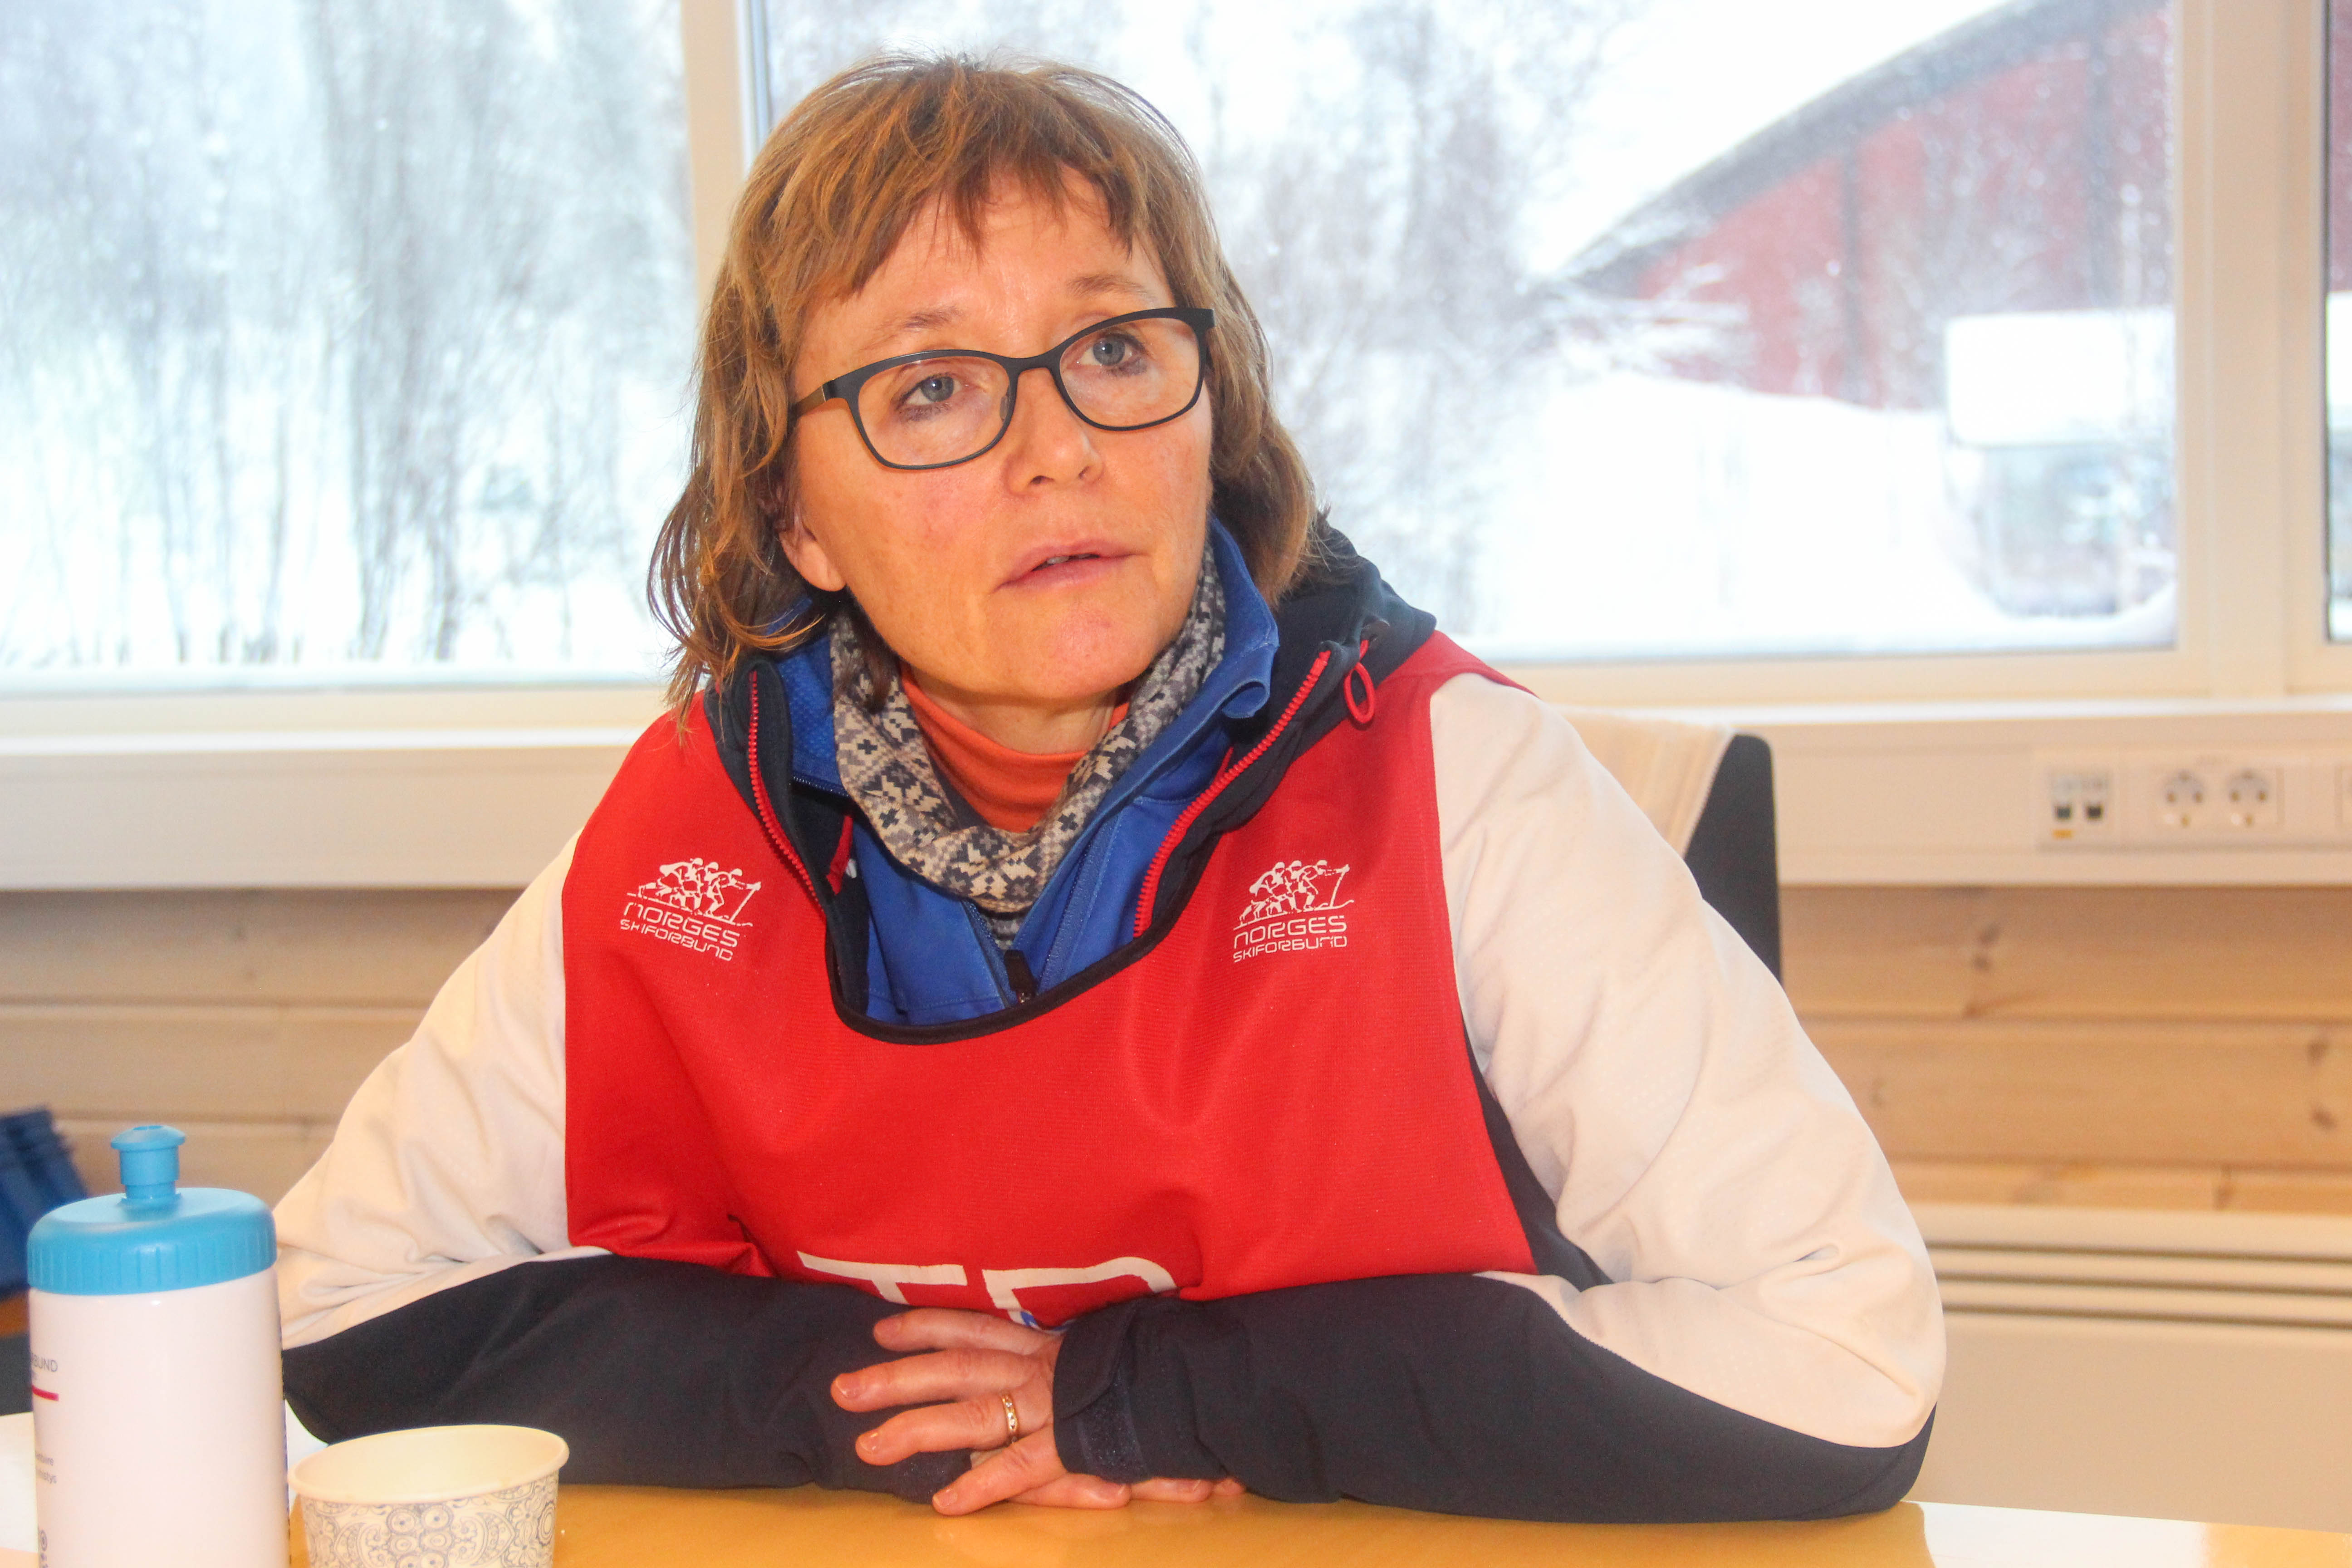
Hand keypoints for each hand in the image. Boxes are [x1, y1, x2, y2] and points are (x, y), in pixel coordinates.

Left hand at [831, 1307, 1243, 1513]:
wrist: (1205, 1379)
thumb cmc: (1159, 1366)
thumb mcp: (1107, 1350)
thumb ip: (1070, 1361)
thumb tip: (1035, 1362)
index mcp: (1047, 1345)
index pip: (976, 1327)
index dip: (926, 1326)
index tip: (880, 1328)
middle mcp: (1042, 1369)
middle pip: (955, 1366)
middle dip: (895, 1377)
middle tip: (841, 1388)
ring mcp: (1054, 1407)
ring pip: (972, 1414)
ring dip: (914, 1429)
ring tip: (865, 1448)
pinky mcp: (1073, 1446)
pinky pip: (1019, 1466)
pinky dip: (980, 1485)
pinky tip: (944, 1502)